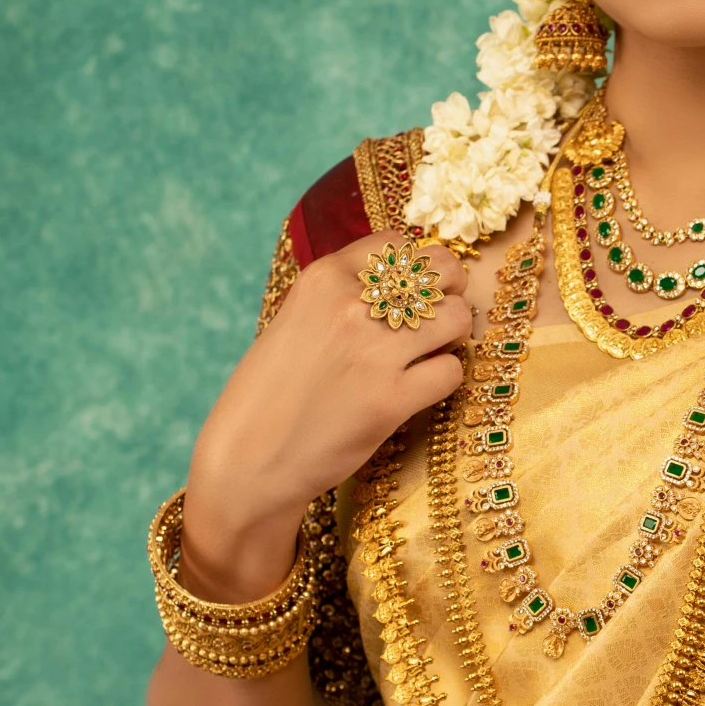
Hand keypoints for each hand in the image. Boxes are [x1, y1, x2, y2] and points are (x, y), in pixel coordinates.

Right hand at [180, 233, 470, 599]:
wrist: (247, 460)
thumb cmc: (266, 396)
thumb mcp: (293, 322)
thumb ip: (340, 298)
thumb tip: (396, 284)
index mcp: (323, 278)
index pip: (398, 244)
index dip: (416, 267)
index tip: (414, 290)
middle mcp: (352, 306)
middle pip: (441, 271)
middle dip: (449, 291)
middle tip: (440, 317)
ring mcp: (375, 352)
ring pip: (457, 317)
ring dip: (453, 336)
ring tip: (431, 354)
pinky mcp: (392, 401)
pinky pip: (451, 372)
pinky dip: (444, 380)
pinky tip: (419, 390)